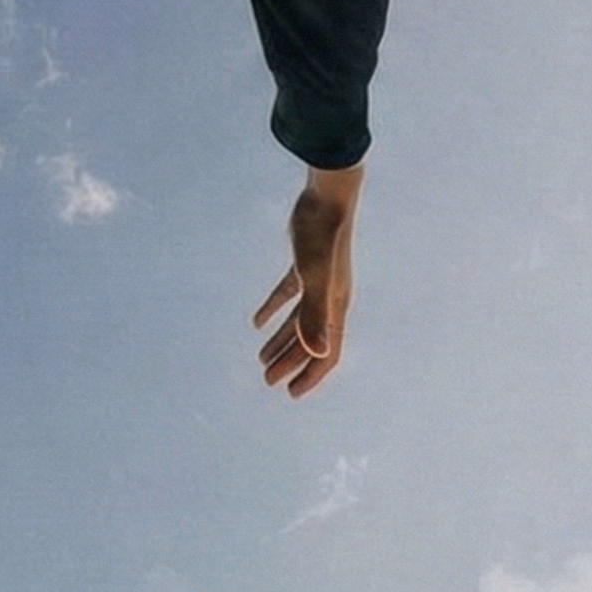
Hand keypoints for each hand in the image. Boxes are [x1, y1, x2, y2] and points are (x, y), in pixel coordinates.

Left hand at [255, 163, 363, 397]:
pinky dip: (273, 310)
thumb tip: (318, 351)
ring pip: (299, 322)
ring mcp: (319, 283)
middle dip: (290, 363)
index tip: (290, 393)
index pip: (327, 353)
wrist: (327, 198)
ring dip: (281, 341)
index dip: (310, 375)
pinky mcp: (305, 266)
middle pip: (310, 342)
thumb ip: (315, 315)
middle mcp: (331, 300)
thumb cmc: (323, 237)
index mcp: (335, 308)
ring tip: (261, 359)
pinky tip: (256, 322)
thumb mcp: (314, 279)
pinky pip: (289, 296)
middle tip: (267, 380)